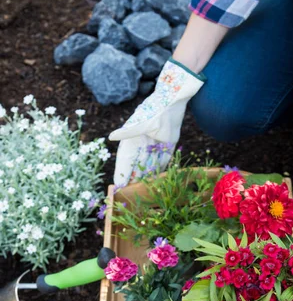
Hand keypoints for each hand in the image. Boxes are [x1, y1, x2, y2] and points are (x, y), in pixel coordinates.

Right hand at [109, 58, 204, 184]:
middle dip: (134, 181)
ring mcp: (154, 149)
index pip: (124, 163)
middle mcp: (142, 148)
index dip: (121, 175)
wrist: (173, 103)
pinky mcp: (166, 149)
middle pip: (135, 169)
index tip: (118, 188)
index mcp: (133, 142)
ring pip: (148, 168)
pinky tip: (159, 183)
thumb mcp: (143, 123)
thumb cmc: (154, 111)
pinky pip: (162, 164)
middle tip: (131, 196)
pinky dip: (161, 173)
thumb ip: (128, 132)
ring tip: (144, 194)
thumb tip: (112, 137)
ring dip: (146, 179)